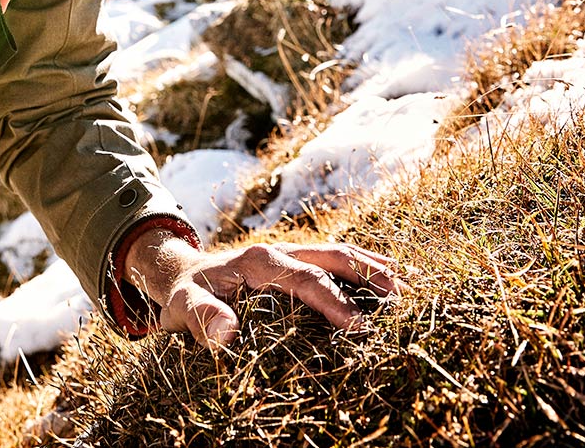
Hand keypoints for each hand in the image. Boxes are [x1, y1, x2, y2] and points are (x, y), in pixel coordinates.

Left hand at [123, 231, 400, 348]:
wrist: (179, 275)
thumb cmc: (183, 294)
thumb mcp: (182, 307)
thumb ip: (201, 317)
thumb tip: (227, 331)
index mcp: (258, 261)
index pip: (304, 279)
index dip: (333, 300)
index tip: (358, 326)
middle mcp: (279, 251)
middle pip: (331, 256)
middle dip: (366, 274)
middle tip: (401, 297)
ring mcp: (290, 255)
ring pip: (337, 255)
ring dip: (370, 268)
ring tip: (406, 287)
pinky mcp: (295, 264)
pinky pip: (332, 263)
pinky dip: (360, 270)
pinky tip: (386, 283)